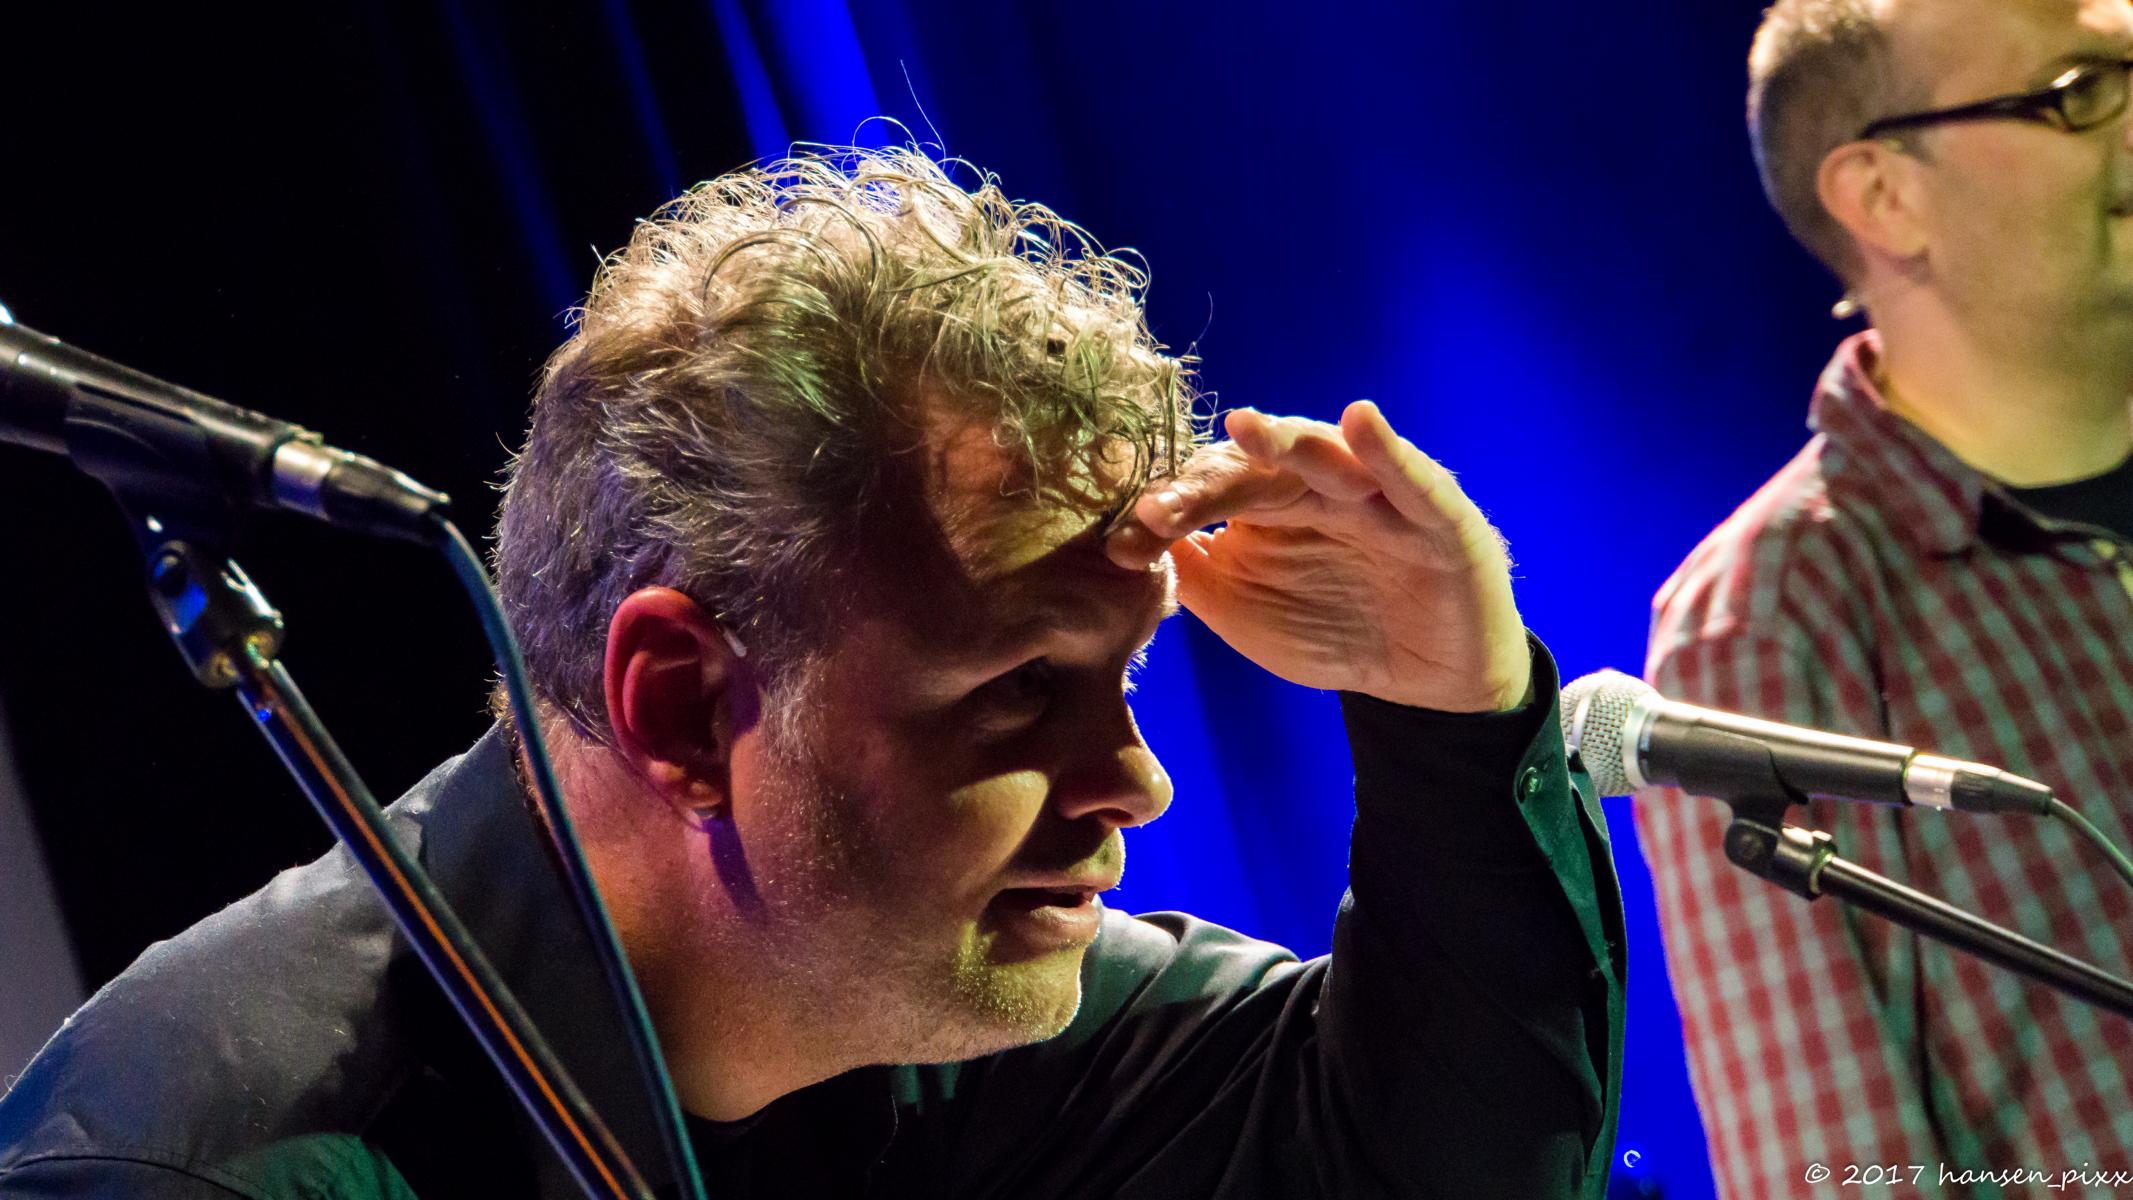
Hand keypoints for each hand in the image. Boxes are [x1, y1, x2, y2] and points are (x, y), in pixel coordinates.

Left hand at [1105, 401, 1530, 712]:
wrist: (1426, 679)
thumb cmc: (1334, 630)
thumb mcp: (1246, 611)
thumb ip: (1195, 574)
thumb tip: (1126, 541)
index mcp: (1270, 502)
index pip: (1210, 489)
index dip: (1168, 509)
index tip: (1123, 544)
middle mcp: (1319, 485)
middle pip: (1257, 467)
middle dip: (1208, 482)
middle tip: (1159, 507)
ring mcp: (1379, 494)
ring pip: (1327, 456)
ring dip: (1286, 441)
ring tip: (1243, 426)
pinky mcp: (1439, 515)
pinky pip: (1412, 478)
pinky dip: (1387, 449)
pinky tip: (1360, 420)